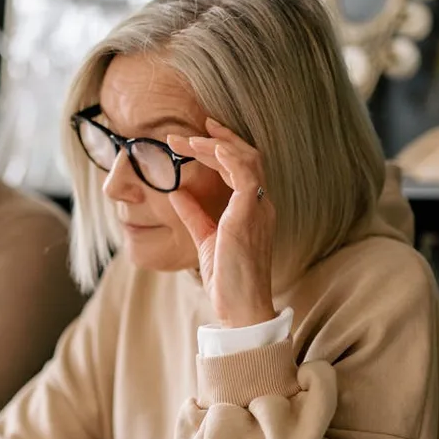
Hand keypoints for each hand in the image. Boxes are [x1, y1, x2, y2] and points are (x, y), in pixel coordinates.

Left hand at [166, 118, 277, 328]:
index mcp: (254, 209)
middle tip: (188, 130)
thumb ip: (195, 214)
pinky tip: (209, 147)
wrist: (241, 308)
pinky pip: (246, 176)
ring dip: (216, 145)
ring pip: (246, 160)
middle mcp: (262, 204)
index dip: (221, 148)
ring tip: (188, 139)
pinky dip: (229, 157)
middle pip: (246, 157)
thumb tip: (177, 193)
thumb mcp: (206, 240)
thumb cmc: (228, 280)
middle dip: (217, 139)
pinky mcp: (250, 215)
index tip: (197, 135)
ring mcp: (259, 208)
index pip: (242, 167)